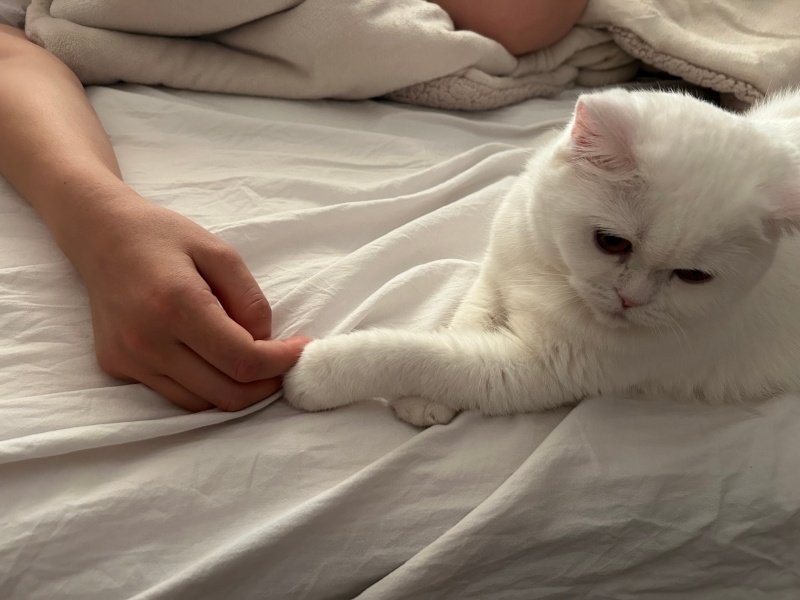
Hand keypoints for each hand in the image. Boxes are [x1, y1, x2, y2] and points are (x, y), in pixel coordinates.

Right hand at [63, 189, 309, 411]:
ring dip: (236, 390)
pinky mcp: (117, 367)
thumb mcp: (220, 253)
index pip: (242, 359)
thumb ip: (250, 301)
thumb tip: (266, 342)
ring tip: (252, 361)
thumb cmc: (164, 237)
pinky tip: (213, 359)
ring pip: (202, 403)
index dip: (281, 362)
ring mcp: (129, 359)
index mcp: (177, 305)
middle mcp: (148, 340)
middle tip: (282, 363)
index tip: (302, 349)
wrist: (101, 235)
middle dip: (266, 384)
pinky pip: (175, 395)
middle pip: (227, 392)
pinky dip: (205, 386)